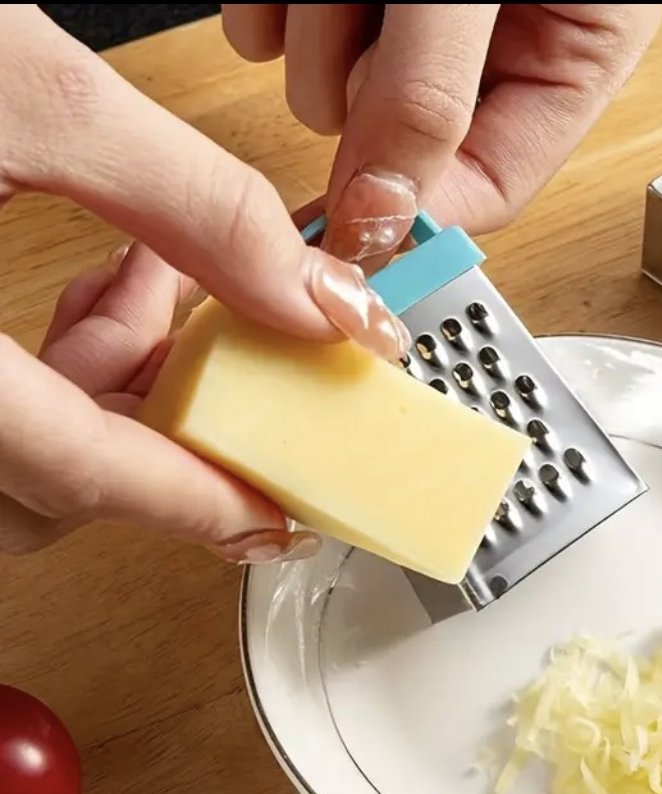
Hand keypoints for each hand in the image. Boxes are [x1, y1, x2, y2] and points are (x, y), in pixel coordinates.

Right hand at [0, 6, 410, 559]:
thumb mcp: (32, 95)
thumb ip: (196, 203)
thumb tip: (317, 299)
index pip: (75, 471)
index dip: (193, 501)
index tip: (275, 517)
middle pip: (49, 484)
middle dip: (156, 418)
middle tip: (219, 337)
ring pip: (16, 451)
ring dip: (111, 379)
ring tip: (152, 267)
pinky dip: (54, 362)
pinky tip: (97, 268)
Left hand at [222, 4, 661, 264]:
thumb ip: (430, 95)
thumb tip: (384, 215)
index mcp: (564, 59)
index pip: (487, 190)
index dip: (418, 216)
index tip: (357, 226)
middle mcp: (487, 48)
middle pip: (394, 140)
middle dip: (364, 91)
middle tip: (383, 11)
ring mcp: (408, 15)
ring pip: (322, 83)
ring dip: (318, 21)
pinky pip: (272, 24)